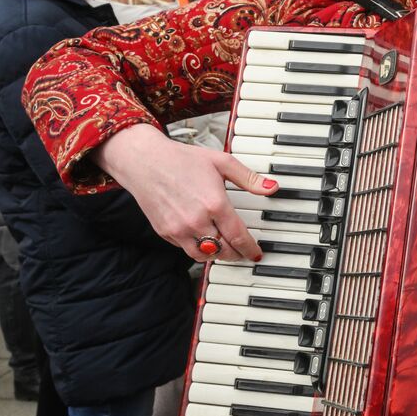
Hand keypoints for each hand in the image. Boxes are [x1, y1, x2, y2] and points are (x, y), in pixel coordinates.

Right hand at [93, 123, 275, 261]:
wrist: (144, 161)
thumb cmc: (182, 159)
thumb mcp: (221, 162)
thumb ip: (249, 179)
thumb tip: (272, 187)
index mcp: (215, 203)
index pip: (238, 237)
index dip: (250, 249)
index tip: (256, 253)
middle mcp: (197, 220)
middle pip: (224, 251)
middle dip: (237, 254)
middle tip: (243, 252)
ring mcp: (179, 229)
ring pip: (204, 256)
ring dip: (217, 255)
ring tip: (225, 248)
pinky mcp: (165, 232)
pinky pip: (186, 249)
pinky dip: (198, 248)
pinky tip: (204, 239)